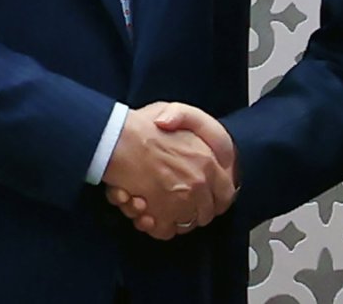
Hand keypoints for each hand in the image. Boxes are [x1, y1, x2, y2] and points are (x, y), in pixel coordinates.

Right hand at [104, 103, 235, 237]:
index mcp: (208, 161)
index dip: (215, 199)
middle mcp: (198, 184)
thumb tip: (198, 146)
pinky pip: (164, 231)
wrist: (116, 139)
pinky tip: (145, 213)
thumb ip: (193, 126)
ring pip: (185, 224)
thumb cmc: (142, 125)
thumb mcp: (176, 111)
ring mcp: (181, 202)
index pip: (226, 194)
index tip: (204, 199)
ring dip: (172, 218)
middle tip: (175, 203)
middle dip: (193, 211)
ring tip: (155, 206)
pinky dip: (155, 227)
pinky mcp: (160, 215)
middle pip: (206, 213)